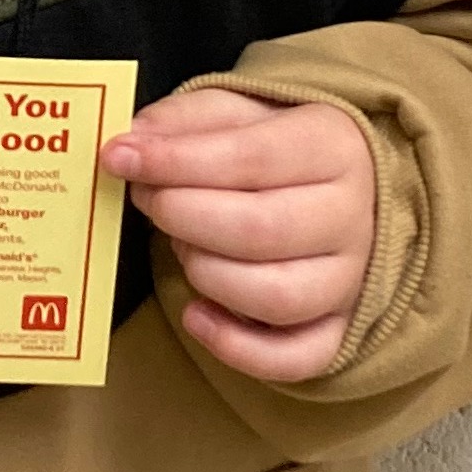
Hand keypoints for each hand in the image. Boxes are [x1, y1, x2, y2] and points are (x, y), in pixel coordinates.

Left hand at [104, 88, 376, 383]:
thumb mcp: (234, 114)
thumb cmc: (275, 150)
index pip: (252, 157)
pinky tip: (196, 315)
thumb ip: (183, 122)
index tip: (119, 158)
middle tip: (149, 201)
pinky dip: (235, 347)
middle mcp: (352, 216)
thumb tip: (132, 141)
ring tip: (180, 246)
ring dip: (205, 274)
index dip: (177, 161)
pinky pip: (293, 358)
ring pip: (277, 297)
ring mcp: (349, 280)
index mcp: (332, 146)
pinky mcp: (337, 329)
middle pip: (263, 230)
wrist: (338, 192)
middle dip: (184, 216)